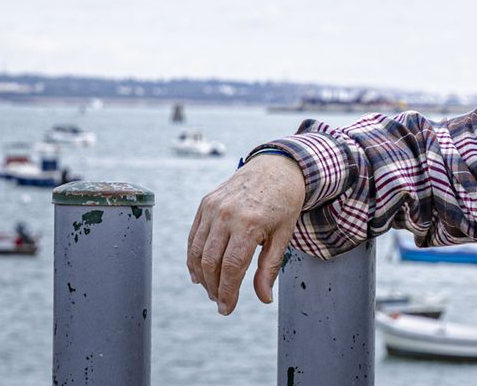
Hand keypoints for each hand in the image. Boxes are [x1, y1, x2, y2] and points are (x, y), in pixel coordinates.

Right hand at [187, 153, 305, 314]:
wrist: (276, 167)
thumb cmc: (284, 202)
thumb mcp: (284, 234)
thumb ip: (270, 267)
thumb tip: (263, 299)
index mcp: (248, 223)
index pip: (231, 267)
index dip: (227, 292)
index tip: (227, 309)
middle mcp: (226, 214)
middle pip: (211, 262)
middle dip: (214, 288)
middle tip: (220, 302)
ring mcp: (213, 207)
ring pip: (197, 251)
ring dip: (202, 276)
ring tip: (212, 290)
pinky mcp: (206, 203)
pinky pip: (194, 236)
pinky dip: (193, 257)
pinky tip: (198, 273)